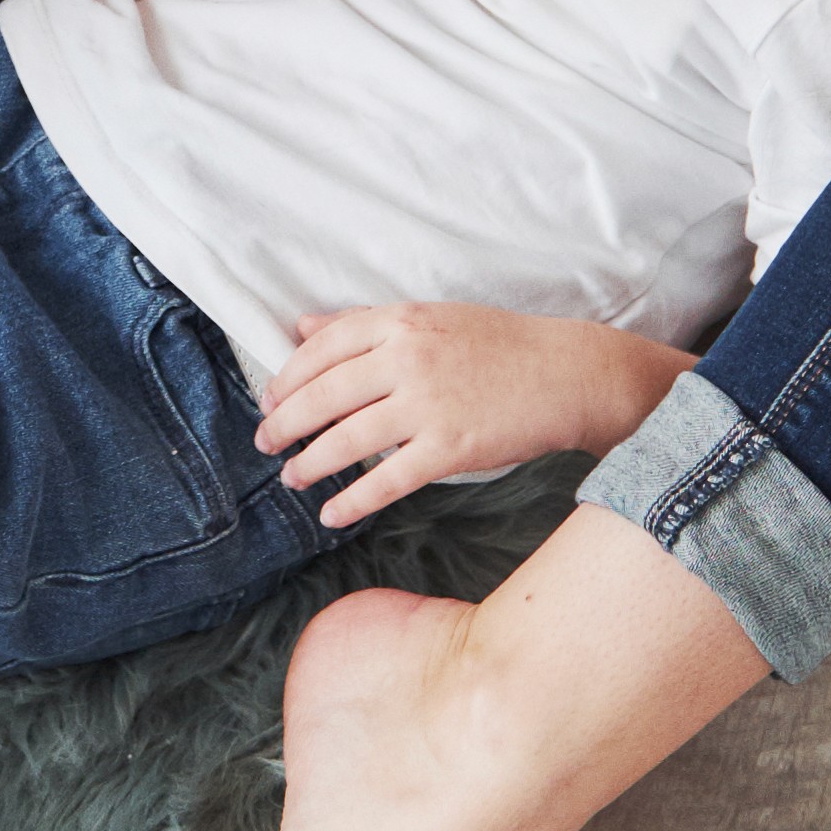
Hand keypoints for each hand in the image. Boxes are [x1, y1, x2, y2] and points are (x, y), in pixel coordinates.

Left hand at [254, 303, 688, 524]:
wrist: (567, 374)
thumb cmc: (500, 346)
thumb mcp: (432, 318)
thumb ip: (366, 323)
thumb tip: (302, 327)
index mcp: (402, 321)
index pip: (323, 346)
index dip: (288, 376)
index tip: (270, 398)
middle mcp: (409, 359)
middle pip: (325, 394)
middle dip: (285, 423)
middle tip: (264, 441)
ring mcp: (429, 405)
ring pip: (347, 438)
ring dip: (309, 463)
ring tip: (291, 478)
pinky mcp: (450, 448)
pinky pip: (387, 480)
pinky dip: (353, 500)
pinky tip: (332, 512)